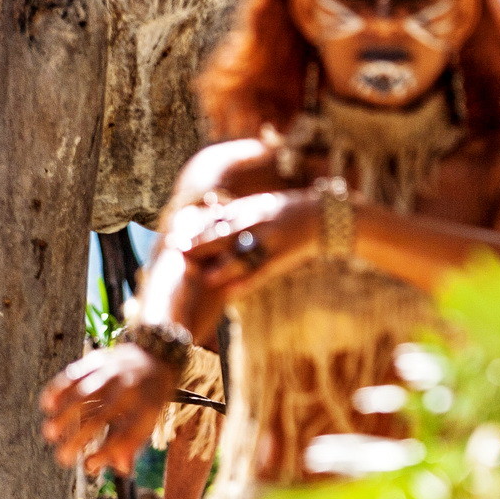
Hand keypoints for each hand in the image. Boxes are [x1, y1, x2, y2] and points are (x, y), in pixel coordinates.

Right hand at [40, 343, 175, 475]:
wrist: (156, 354)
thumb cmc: (148, 396)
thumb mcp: (149, 418)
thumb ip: (134, 443)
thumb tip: (122, 471)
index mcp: (146, 406)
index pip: (128, 434)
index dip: (108, 452)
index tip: (89, 466)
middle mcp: (130, 388)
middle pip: (102, 416)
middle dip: (80, 439)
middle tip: (63, 458)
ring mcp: (113, 372)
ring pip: (84, 394)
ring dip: (64, 415)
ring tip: (49, 434)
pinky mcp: (99, 360)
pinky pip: (75, 374)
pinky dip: (59, 389)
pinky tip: (46, 405)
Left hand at [171, 190, 319, 294]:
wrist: (326, 216)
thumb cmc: (291, 211)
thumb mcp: (262, 204)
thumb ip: (236, 211)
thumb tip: (206, 210)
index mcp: (250, 209)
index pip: (215, 219)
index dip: (193, 228)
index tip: (173, 236)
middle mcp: (258, 222)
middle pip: (224, 234)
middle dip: (200, 244)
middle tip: (176, 252)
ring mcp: (271, 240)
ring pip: (243, 255)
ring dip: (223, 268)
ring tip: (205, 278)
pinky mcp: (283, 256)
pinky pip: (262, 272)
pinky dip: (247, 283)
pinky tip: (233, 293)